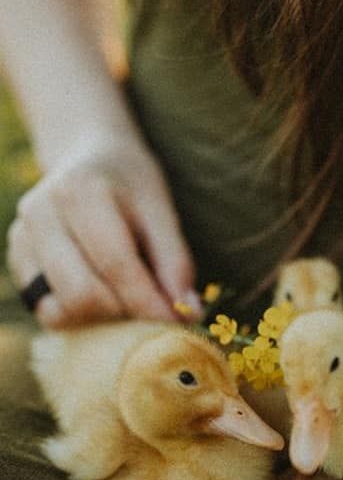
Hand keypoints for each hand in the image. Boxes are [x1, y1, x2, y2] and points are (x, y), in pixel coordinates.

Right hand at [7, 136, 201, 326]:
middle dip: (124, 313)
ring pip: (61, 310)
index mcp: (80, 192)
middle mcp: (41, 213)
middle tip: (152, 311)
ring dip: (102, 318)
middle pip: (82, 294)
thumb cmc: (130, 186)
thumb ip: (175, 261)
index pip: (115, 265)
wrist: (87, 157)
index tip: (176, 322)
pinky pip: (49, 312)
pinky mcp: (17, 262)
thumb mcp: (161, 209)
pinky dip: (80, 317)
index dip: (148, 303)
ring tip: (126, 299)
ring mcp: (22, 238)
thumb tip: (188, 312)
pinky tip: (101, 296)